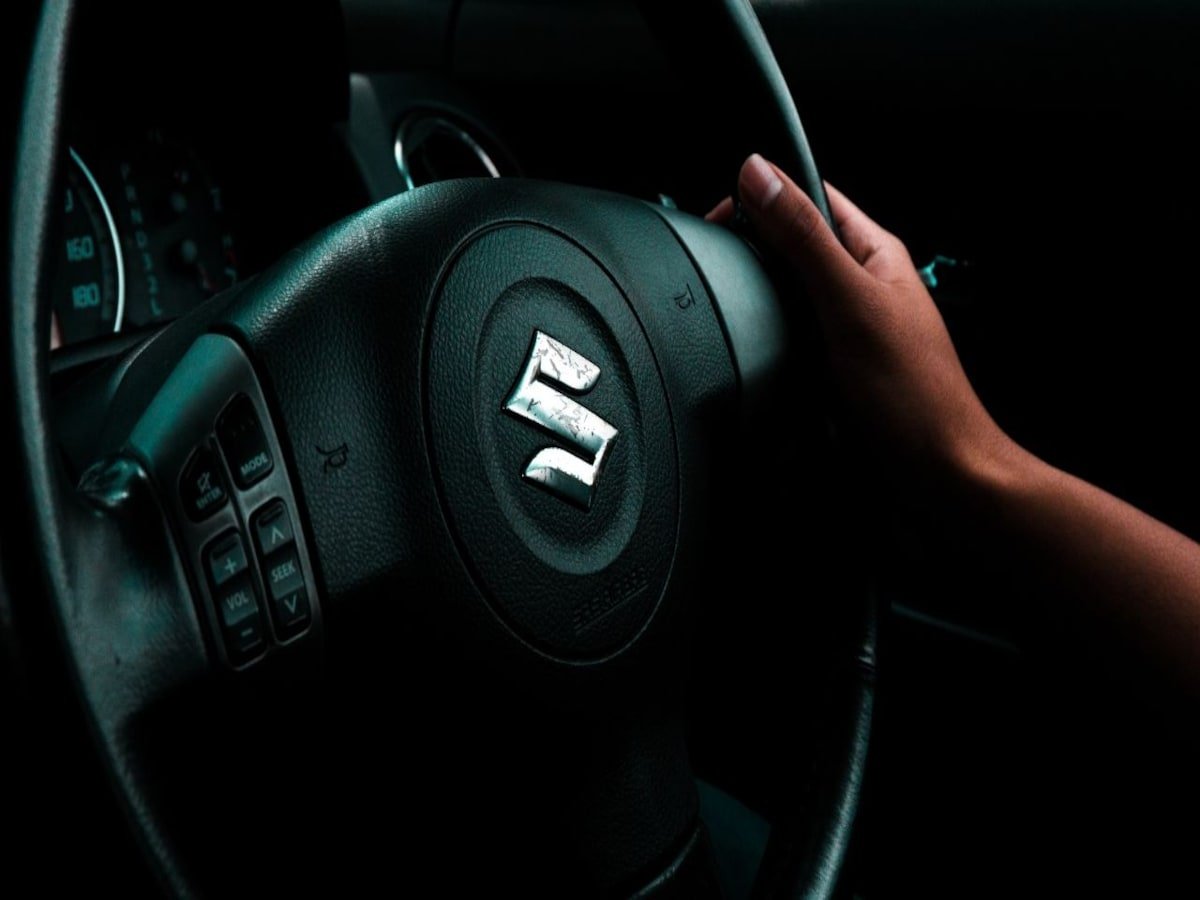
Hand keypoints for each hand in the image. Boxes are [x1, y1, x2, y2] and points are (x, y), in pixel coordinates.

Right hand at [711, 155, 1017, 489]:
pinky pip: (784, 345)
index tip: (719, 214)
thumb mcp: (850, 304)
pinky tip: (756, 358)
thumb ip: (803, 239)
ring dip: (756, 307)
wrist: (938, 476)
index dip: (763, 195)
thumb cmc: (916, 397)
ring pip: (782, 299)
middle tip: (719, 270)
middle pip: (790, 248)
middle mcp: (859, 287)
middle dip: (752, 255)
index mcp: (873, 254)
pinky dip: (765, 349)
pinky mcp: (831, 371)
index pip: (810, 197)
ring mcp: (844, 331)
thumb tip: (760, 174)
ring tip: (736, 316)